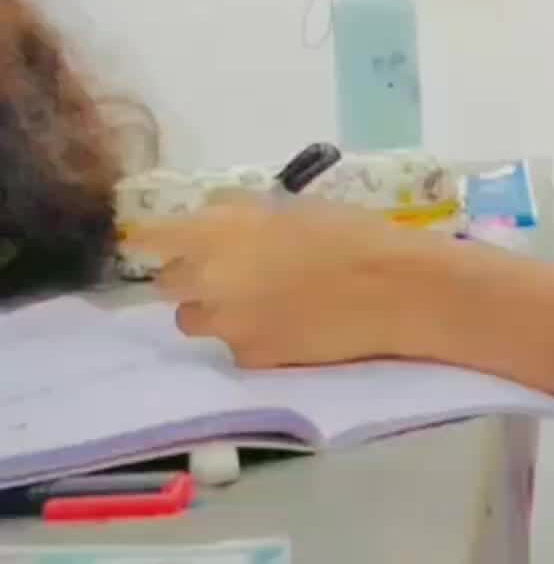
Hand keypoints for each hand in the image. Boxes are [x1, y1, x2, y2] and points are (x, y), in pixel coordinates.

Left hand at [126, 201, 449, 368]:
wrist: (392, 289)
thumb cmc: (348, 232)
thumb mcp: (289, 205)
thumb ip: (239, 210)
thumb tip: (210, 211)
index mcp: (218, 230)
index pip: (151, 238)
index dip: (150, 240)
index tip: (155, 241)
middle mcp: (210, 279)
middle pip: (165, 285)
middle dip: (186, 278)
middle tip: (221, 271)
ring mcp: (227, 324)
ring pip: (193, 320)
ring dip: (211, 310)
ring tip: (253, 301)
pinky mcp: (250, 358)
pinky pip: (231, 346)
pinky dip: (247, 336)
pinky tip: (284, 324)